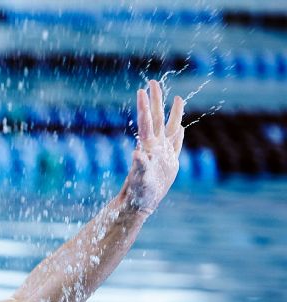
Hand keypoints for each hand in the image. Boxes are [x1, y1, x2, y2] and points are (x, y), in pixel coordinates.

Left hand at [121, 78, 184, 214]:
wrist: (141, 204)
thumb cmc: (139, 194)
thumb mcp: (140, 181)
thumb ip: (140, 167)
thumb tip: (137, 154)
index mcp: (148, 147)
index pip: (146, 122)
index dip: (144, 107)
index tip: (141, 90)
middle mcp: (154, 146)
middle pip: (156, 118)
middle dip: (155, 100)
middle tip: (153, 82)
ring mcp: (162, 153)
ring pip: (169, 128)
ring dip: (173, 113)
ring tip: (177, 98)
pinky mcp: (169, 162)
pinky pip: (176, 144)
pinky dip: (179, 134)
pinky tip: (180, 128)